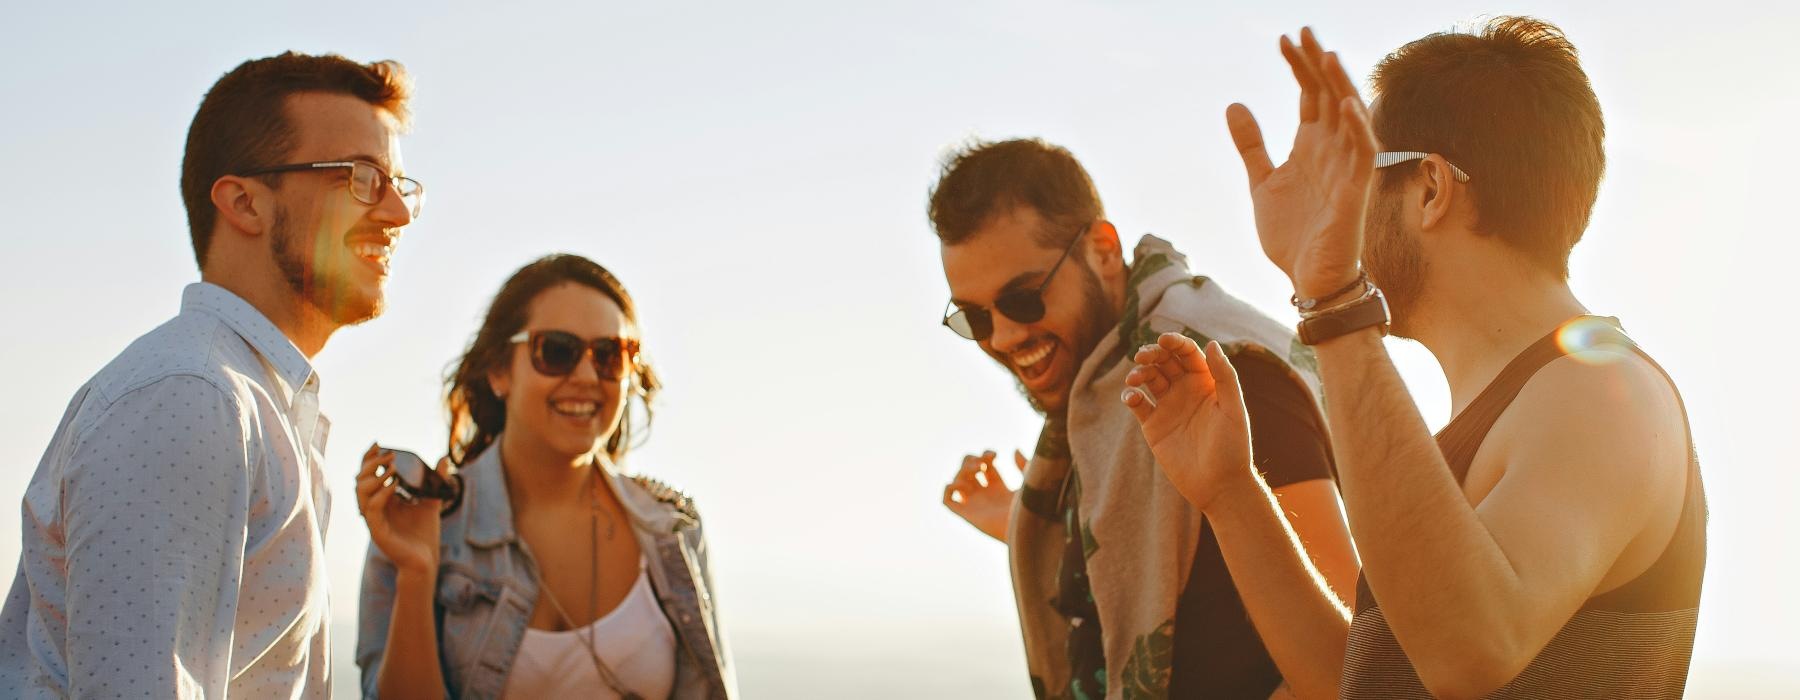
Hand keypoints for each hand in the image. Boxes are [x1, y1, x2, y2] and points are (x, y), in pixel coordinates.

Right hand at [357, 443, 443, 574]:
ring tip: (392, 468)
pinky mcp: (377, 530)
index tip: (378, 443)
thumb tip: (444, 457)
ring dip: (374, 477)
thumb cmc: (424, 533)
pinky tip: (394, 486)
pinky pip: (371, 509)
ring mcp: (373, 519)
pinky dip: (380, 495)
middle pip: (360, 480)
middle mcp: (374, 507)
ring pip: (360, 493)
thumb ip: (436, 480)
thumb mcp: (432, 500)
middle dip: (372, 464)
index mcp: (382, 499)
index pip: (368, 474)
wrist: (425, 559)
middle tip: (389, 455)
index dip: (369, 458)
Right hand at [941, 449, 1022, 542]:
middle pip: (967, 471)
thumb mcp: (1029, 482)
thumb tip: (1014, 450)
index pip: (984, 467)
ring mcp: (974, 504)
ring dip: (962, 471)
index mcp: (999, 488)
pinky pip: (947, 501)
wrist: (1025, 529)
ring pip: (956, 482)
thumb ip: (1023, 465)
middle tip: (983, 463)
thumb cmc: (1031, 509)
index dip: (985, 456)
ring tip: (977, 471)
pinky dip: (948, 489)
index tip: (994, 456)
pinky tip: (963, 484)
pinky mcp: (967, 514)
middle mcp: (984, 496)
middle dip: (971, 461)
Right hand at [1121, 334, 1252, 511]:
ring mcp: (1168, 407)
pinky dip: (1130, 396)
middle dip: (1152, 354)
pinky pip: (1137, 404)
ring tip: (1135, 378)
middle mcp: (1186, 391)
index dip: (1175, 342)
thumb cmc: (1233, 448)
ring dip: (1139, 372)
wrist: (1219, 486)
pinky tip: (1131, 397)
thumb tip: (1212, 343)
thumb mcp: (1233, 409)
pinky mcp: (1153, 426)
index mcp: (1206, 382)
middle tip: (1143, 356)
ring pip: (1148, 379)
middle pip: (1164, 361)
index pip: (1188, 354)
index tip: (1164, 340)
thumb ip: (1225, 376)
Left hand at [1229, 27, 1377, 297]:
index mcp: (1311, 146)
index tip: (1283, 39)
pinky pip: (1363, 155)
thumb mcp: (1262, 183)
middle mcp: (1332, 150)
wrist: (1309, 279)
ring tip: (1325, 56)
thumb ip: (1251, 145)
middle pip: (1329, 96)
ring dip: (1339, 86)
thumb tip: (1234, 104)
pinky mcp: (1355, 192)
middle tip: (1303, 31)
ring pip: (1349, 118)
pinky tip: (1347, 105)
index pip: (1310, 95)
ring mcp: (1346, 168)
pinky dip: (1358, 128)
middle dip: (1317, 64)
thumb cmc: (1293, 234)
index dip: (1299, 67)